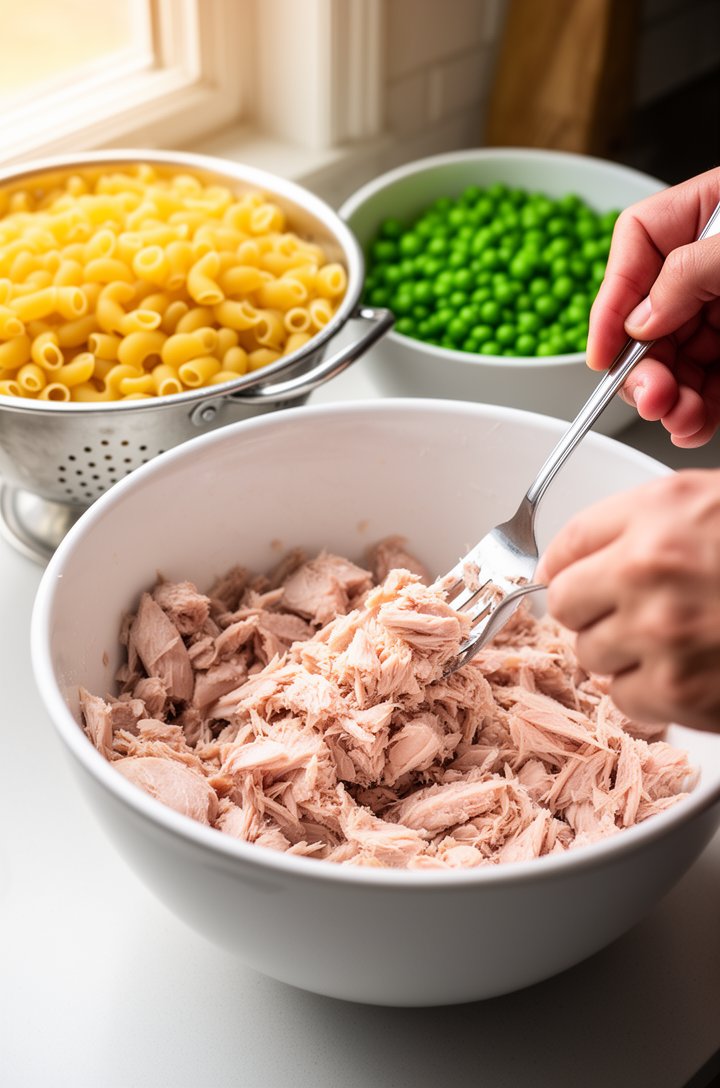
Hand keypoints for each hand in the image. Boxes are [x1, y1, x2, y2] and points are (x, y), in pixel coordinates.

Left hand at [536, 470, 719, 731]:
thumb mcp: (712, 503)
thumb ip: (645, 523)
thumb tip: (581, 560)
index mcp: (657, 513)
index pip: (565, 546)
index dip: (564, 566)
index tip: (569, 577)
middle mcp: (648, 570)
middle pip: (563, 604)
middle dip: (590, 609)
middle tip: (628, 609)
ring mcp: (662, 635)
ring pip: (591, 655)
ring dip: (620, 652)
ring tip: (671, 639)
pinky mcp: (683, 692)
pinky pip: (627, 699)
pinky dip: (649, 692)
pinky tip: (687, 670)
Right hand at [587, 167, 719, 446]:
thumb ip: (688, 273)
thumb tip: (640, 322)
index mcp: (698, 214)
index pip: (633, 248)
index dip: (610, 305)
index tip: (602, 354)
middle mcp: (703, 263)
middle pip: (648, 318)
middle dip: (644, 366)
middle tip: (651, 396)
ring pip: (676, 359)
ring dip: (670, 398)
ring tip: (680, 419)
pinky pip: (709, 382)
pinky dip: (700, 410)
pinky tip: (695, 424)